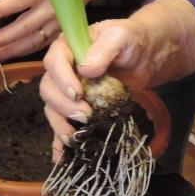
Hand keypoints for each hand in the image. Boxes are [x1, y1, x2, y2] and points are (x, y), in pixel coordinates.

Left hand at [0, 0, 108, 63]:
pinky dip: (27, 51)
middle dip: (0, 40)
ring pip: (33, 41)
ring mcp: (58, 20)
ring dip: (11, 51)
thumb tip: (4, 0)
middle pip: (22, 28)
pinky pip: (43, 42)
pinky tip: (11, 54)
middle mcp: (50, 7)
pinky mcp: (64, 28)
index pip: (15, 2)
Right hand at [39, 17, 156, 147]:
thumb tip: (86, 68)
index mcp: (68, 47)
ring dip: (60, 124)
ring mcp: (69, 91)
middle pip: (49, 88)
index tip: (78, 93)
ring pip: (53, 108)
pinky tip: (61, 158)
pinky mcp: (78, 108)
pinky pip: (63, 125)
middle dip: (63, 105)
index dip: (62, 78)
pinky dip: (59, 142)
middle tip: (85, 116)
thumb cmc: (132, 41)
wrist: (146, 56)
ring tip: (76, 137)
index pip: (54, 61)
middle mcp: (63, 69)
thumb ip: (105, 49)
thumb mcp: (122, 37)